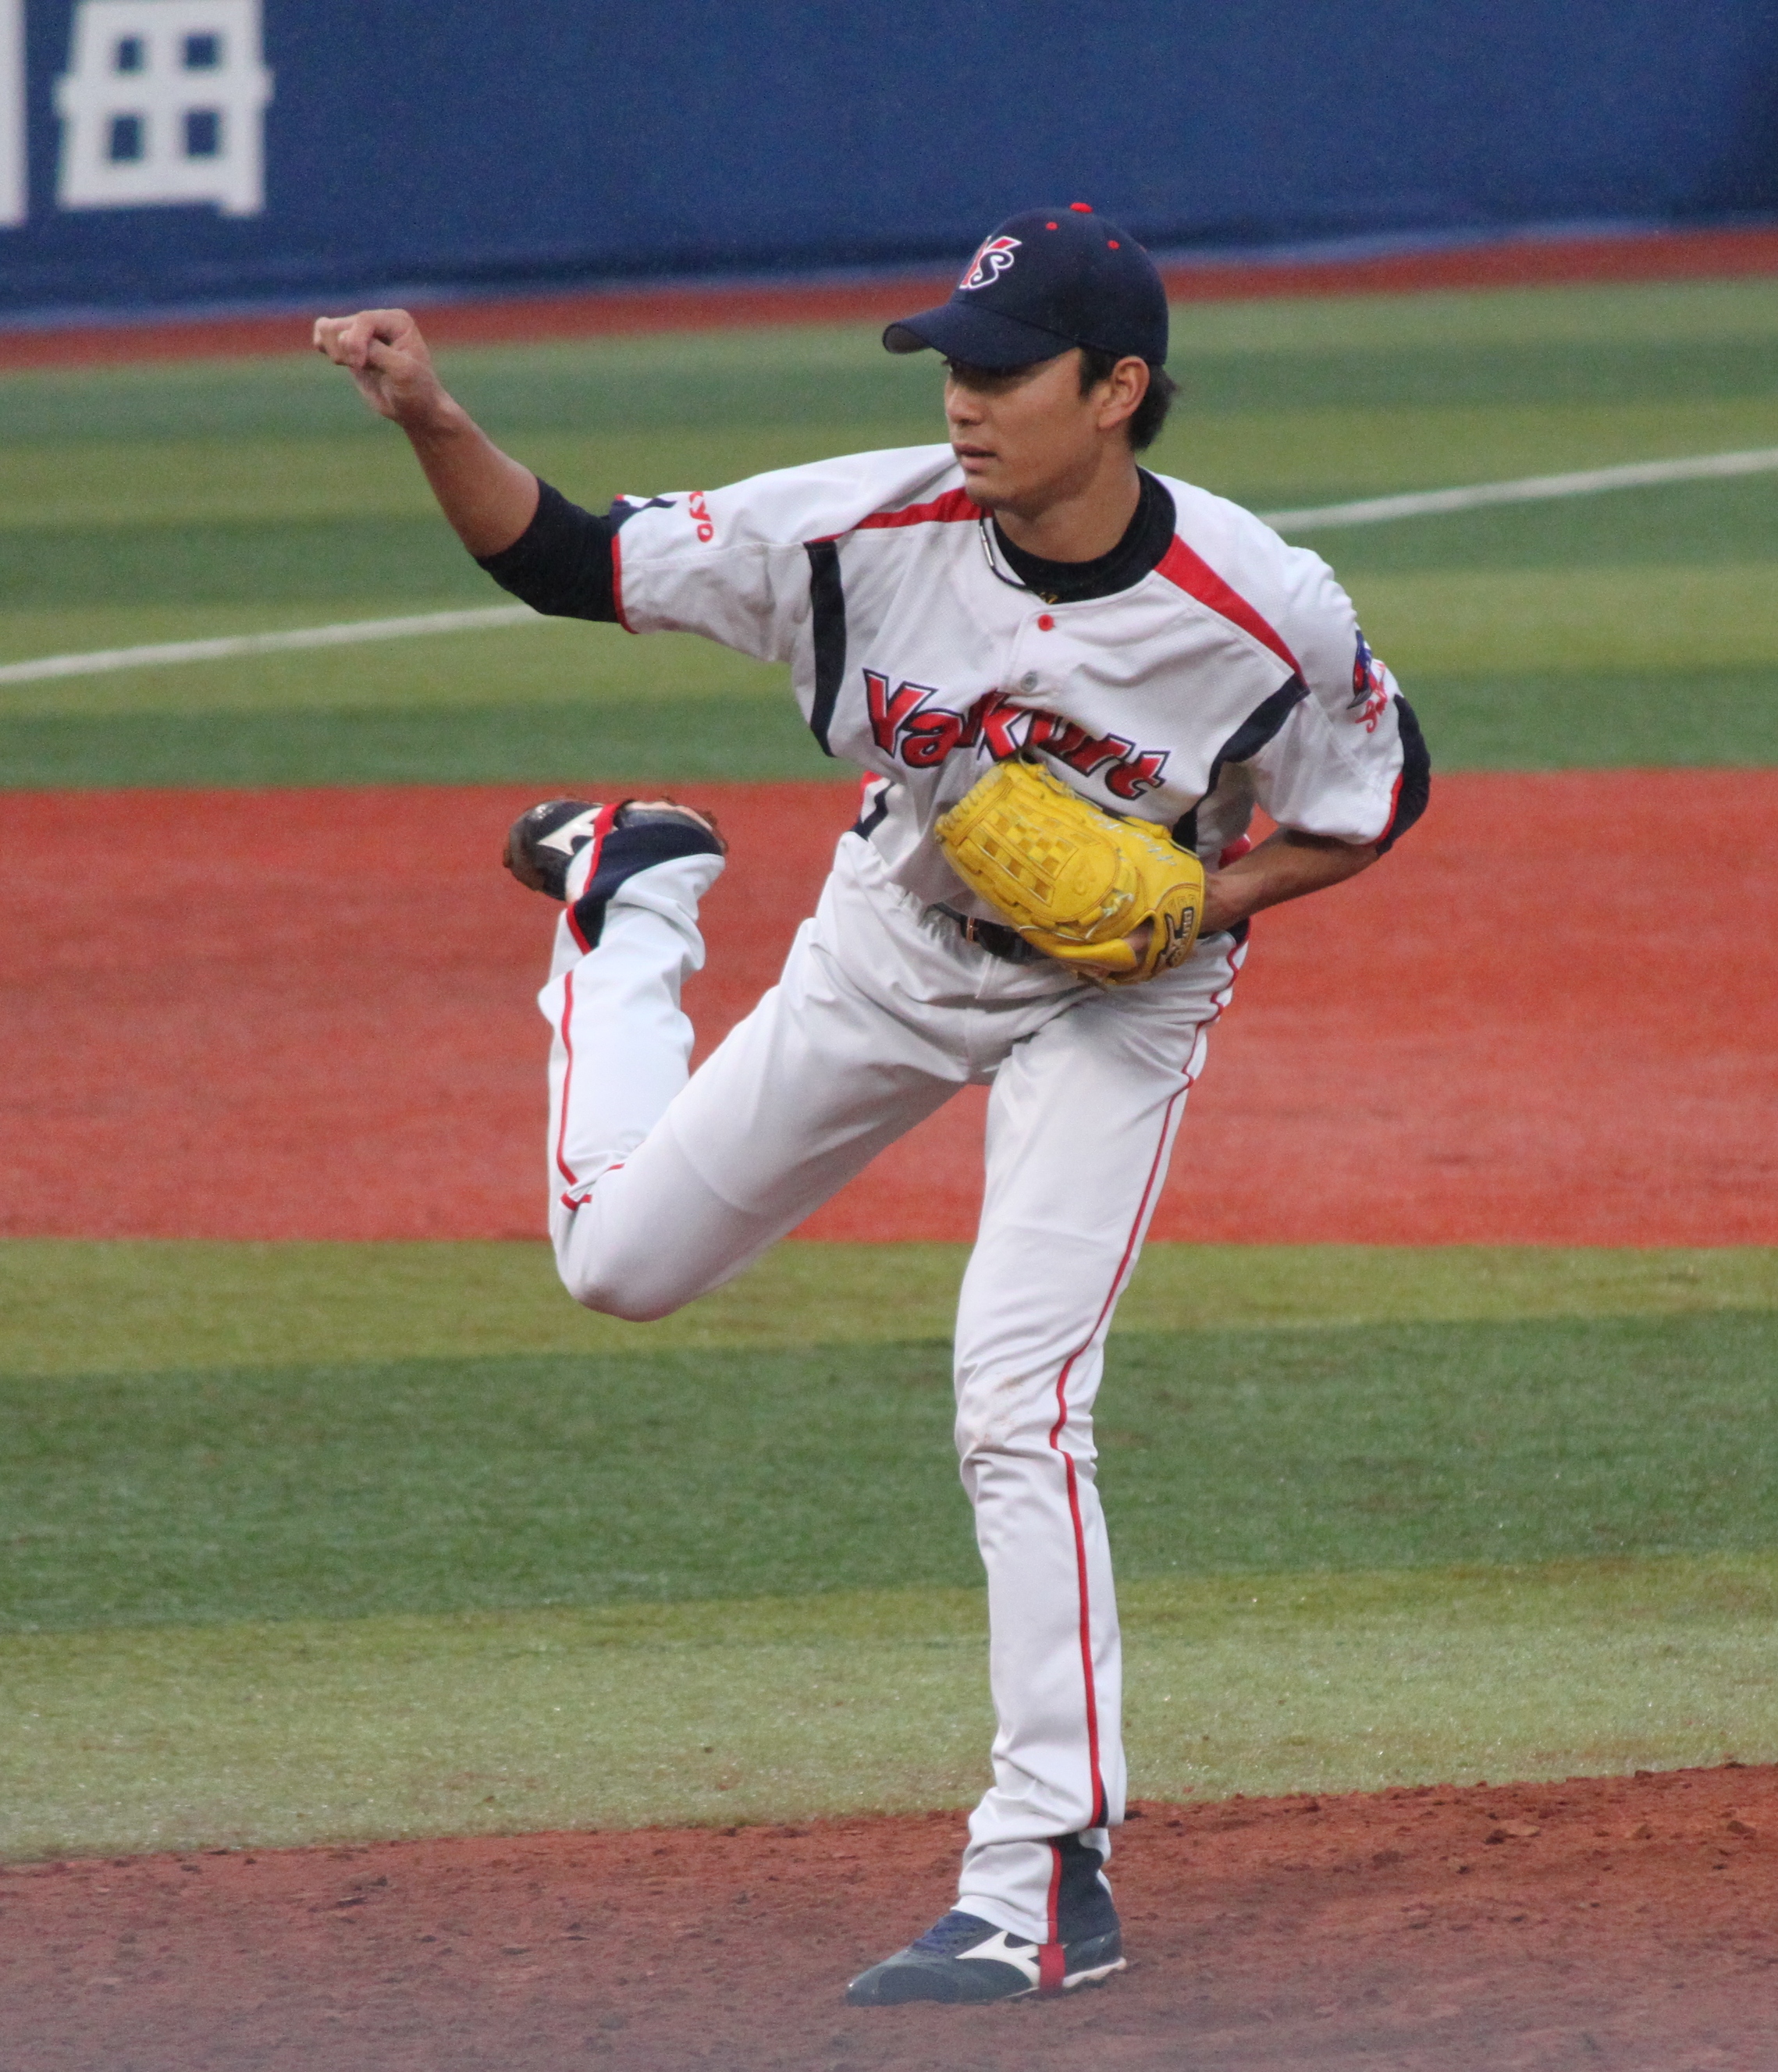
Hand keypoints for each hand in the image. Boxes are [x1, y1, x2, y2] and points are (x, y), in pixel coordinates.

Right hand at [312, 308, 451, 429]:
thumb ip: (377, 352)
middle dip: (344, 349)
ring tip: (356, 367)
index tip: (359, 366)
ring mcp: (362, 332)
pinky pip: (323, 332)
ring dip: (335, 351)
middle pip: (342, 325)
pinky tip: (340, 361)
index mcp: (397, 321)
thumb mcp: (402, 372)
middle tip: (361, 368)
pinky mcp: (349, 346)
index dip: (355, 342)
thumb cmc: (416, 391)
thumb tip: (344, 338)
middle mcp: (378, 320)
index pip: (363, 320)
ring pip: (329, 328)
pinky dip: (323, 346)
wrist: (416, 410)